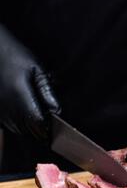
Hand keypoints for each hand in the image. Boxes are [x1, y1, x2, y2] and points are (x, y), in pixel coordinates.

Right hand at [0, 24, 59, 140]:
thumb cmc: (16, 56)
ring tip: (46, 124)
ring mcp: (1, 110)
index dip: (49, 127)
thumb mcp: (37, 69)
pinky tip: (31, 119)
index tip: (60, 127)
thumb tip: (57, 110)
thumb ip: (47, 91)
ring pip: (19, 130)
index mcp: (19, 95)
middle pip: (29, 129)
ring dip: (33, 130)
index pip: (37, 121)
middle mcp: (7, 105)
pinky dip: (22, 127)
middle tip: (57, 128)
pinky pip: (11, 125)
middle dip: (44, 131)